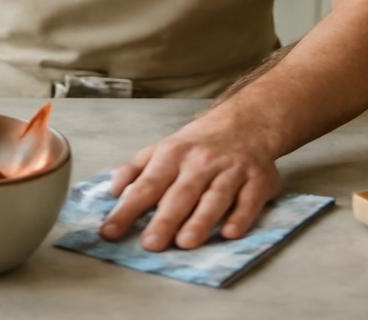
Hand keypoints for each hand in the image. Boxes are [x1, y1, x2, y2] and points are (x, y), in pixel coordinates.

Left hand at [99, 125, 280, 250]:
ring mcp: (230, 171)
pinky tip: (230, 233)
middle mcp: (200, 163)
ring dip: (201, 220)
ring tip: (185, 242)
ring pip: (214, 198)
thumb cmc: (195, 146)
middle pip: (180, 194)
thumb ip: (134, 170)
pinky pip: (249, 201)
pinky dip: (240, 217)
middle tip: (150, 243)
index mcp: (172, 156)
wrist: (245, 124)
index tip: (110, 232)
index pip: (146, 186)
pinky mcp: (257, 181)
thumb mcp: (161, 149)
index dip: (128, 209)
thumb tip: (113, 192)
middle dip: (165, 219)